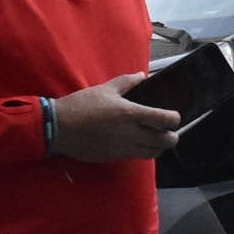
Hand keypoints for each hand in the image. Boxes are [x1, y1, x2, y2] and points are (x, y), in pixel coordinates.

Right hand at [51, 74, 178, 161]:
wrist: (59, 128)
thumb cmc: (81, 106)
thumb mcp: (105, 89)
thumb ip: (127, 82)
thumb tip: (143, 76)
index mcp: (130, 114)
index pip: (165, 121)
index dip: (174, 119)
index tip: (172, 115)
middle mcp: (132, 134)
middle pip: (165, 142)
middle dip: (171, 136)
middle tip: (167, 129)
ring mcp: (124, 148)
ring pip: (154, 153)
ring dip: (159, 146)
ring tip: (155, 136)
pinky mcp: (116, 157)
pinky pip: (138, 157)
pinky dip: (144, 151)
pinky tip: (138, 142)